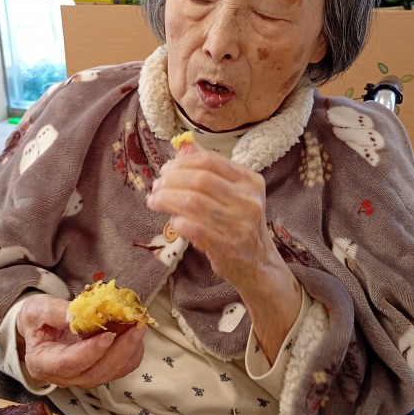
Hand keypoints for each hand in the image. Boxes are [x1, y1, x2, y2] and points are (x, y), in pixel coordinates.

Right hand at [16, 294, 145, 388]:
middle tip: (134, 328)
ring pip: (109, 374)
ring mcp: (80, 377)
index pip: (69, 364)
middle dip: (119, 352)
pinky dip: (130, 354)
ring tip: (138, 327)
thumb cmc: (37, 318)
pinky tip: (135, 334)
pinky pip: (118, 370)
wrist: (40, 327)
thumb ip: (56, 312)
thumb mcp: (38, 309)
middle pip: (94, 374)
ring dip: (128, 352)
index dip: (90, 352)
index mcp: (43, 363)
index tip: (109, 335)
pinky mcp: (95, 372)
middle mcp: (62, 377)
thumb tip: (77, 316)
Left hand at [146, 150, 300, 361]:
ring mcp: (238, 224)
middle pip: (199, 180)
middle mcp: (248, 200)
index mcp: (251, 181)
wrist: (259, 265)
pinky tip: (172, 221)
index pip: (211, 161)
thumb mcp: (233, 195)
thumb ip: (209, 172)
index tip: (166, 169)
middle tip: (157, 186)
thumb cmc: (240, 225)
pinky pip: (192, 227)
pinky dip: (177, 221)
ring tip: (154, 201)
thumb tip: (182, 149)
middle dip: (171, 180)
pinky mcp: (226, 246)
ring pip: (192, 202)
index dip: (182, 162)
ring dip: (166, 199)